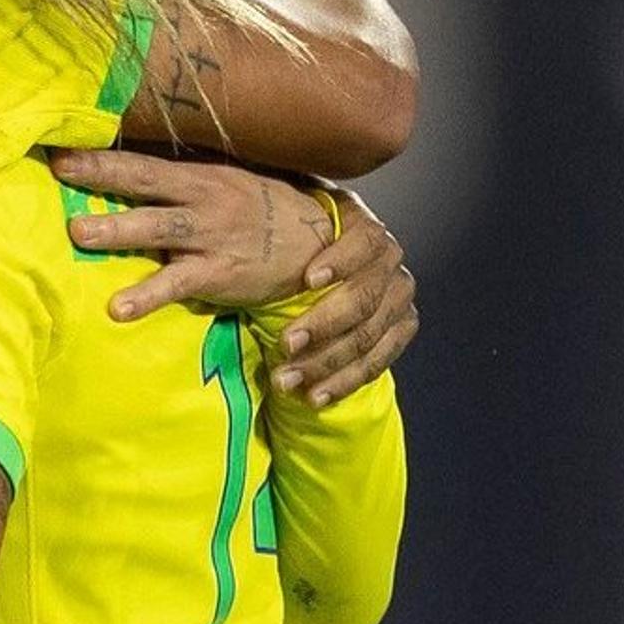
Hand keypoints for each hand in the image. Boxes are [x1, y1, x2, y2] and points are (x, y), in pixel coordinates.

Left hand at [51, 150, 335, 316]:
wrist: (315, 243)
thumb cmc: (258, 212)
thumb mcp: (223, 185)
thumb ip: (179, 182)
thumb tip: (126, 172)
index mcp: (199, 176)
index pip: (143, 162)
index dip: (103, 154)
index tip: (61, 146)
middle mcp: (202, 201)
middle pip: (145, 183)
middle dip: (103, 174)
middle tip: (62, 168)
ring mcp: (209, 237)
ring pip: (158, 229)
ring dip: (118, 230)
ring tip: (78, 233)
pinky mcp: (217, 273)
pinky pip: (176, 284)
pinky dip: (147, 296)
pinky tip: (117, 308)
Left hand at [270, 188, 416, 403]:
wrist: (322, 279)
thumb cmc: (291, 250)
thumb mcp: (281, 233)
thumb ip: (266, 226)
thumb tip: (222, 226)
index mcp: (365, 229)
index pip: (366, 239)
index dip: (341, 259)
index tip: (308, 280)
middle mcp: (390, 262)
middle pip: (365, 296)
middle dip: (323, 324)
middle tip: (285, 345)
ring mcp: (399, 298)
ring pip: (368, 336)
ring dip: (325, 363)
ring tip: (285, 381)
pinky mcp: (401, 328)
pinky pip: (377, 361)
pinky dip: (344, 382)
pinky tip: (314, 397)